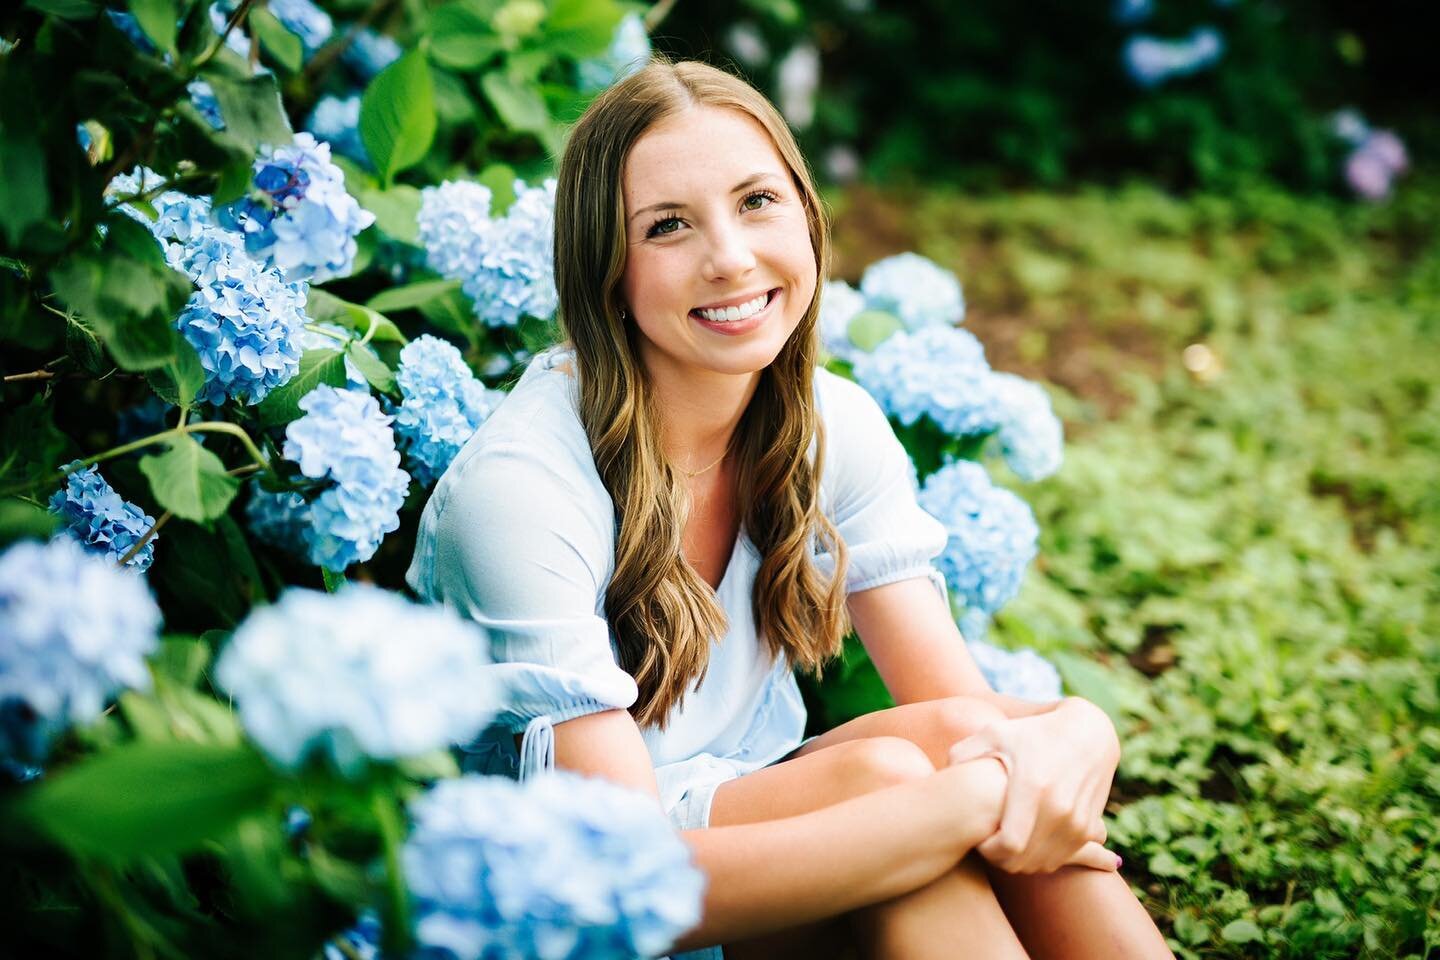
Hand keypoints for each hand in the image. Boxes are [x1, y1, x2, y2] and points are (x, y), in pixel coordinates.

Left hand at [947, 697, 1121, 874]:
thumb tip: (943, 777)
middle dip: (1002, 859)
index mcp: (1033, 786)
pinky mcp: (1090, 827)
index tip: (979, 839)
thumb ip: (963, 754)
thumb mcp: (994, 733)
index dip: (989, 851)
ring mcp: (1078, 820)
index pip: (1009, 844)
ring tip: (1007, 842)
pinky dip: (1044, 856)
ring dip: (1023, 861)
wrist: (1089, 733)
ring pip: (1044, 864)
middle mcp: (1060, 808)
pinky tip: (1030, 840)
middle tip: (990, 844)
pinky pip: (1062, 858)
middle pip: (1025, 860)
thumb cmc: (1033, 732)